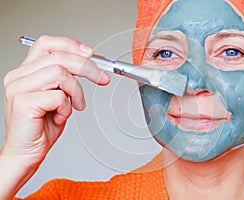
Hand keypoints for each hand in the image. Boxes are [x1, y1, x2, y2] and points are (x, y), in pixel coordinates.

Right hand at [0, 35, 109, 198]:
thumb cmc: (42, 127)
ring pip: (60, 73)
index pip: (47, 43)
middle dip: (88, 68)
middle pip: (59, 56)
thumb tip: (89, 65)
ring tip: (75, 106)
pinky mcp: (23, 102)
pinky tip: (60, 117)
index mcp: (26, 71)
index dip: (71, 44)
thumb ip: (67, 79)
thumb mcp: (59, 97)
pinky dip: (67, 108)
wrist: (26, 153)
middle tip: (102, 79)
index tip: (90, 54)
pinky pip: (58, 96)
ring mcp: (18, 88)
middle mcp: (19, 76)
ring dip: (76, 92)